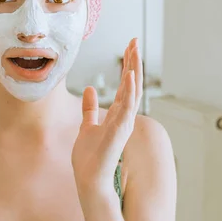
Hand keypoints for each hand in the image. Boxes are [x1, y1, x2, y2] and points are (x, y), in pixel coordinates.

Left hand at [72, 38, 142, 194]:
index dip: (127, 65)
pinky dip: (129, 91)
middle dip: (133, 61)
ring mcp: (124, 122)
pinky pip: (127, 107)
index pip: (125, 84)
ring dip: (134, 70)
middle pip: (131, 83)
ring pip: (132, 90)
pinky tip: (129, 76)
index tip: (129, 46)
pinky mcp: (120, 130)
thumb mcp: (86, 126)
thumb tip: (89, 88)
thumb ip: (89, 108)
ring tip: (134, 50)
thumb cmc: (90, 158)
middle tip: (134, 40)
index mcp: (117, 113)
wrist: (89, 179)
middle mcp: (124, 115)